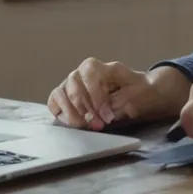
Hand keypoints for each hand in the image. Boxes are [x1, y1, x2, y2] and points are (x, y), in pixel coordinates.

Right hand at [47, 60, 187, 130]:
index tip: (108, 117)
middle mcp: (81, 72)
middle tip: (98, 125)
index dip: (97, 99)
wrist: (137, 95)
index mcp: (100, 67)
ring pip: (61, 94)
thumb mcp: (137, 93)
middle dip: (86, 109)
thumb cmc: (137, 92)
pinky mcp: (65, 97)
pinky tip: (75, 123)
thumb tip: (106, 112)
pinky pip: (54, 102)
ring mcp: (71, 84)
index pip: (91, 77)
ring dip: (72, 113)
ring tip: (86, 126)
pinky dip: (61, 113)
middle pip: (74, 86)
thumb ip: (122, 100)